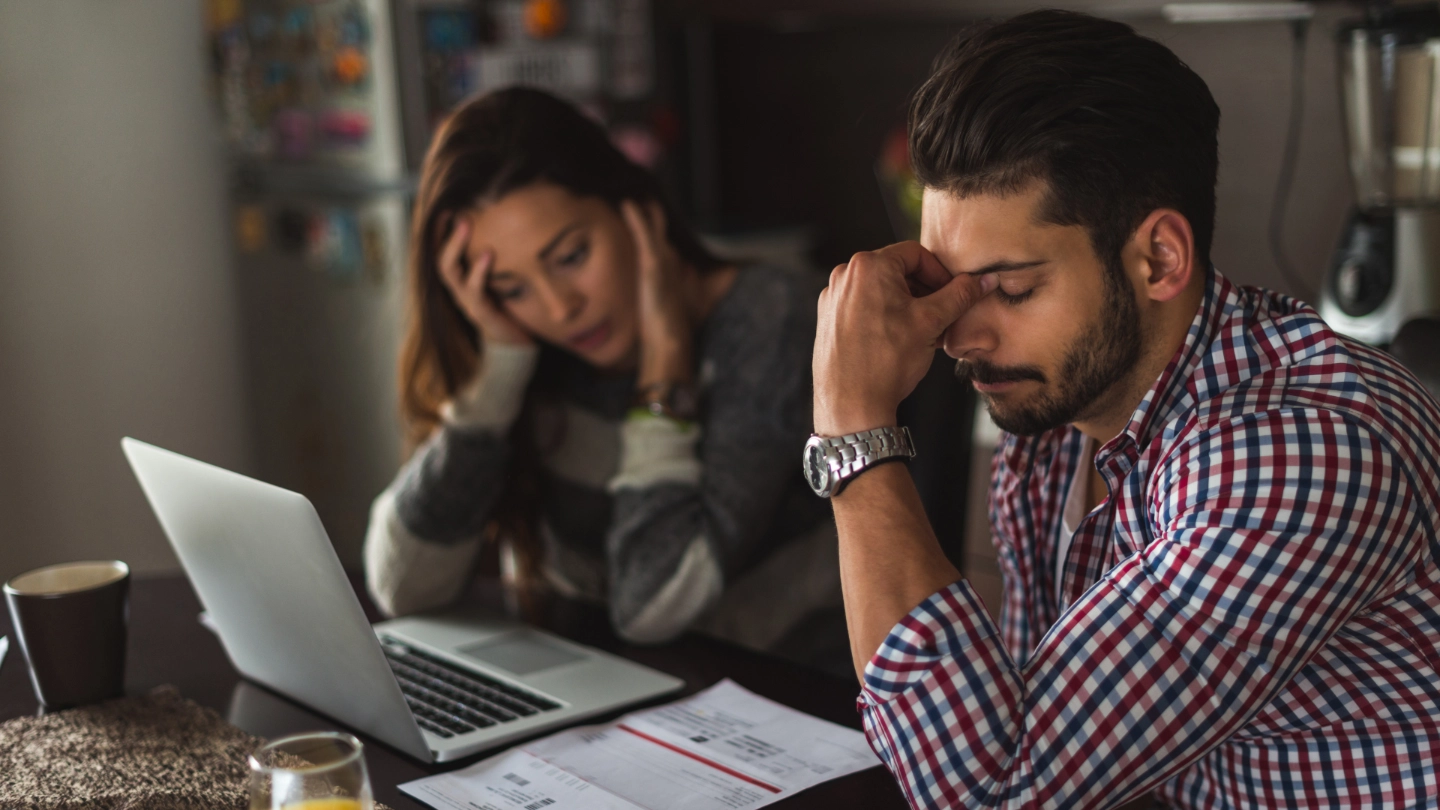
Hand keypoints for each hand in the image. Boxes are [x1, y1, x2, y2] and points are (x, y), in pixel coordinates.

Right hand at [436, 216, 532, 346]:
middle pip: (440, 259)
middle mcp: (458, 290)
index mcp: (460, 281)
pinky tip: (488, 253)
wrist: (517, 343)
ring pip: (450, 273)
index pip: (442, 253)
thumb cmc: (509, 305)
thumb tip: (505, 221)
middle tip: (457, 213)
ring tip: (466, 224)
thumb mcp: (500, 277)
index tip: (447, 208)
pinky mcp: (482, 314)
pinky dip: (479, 271)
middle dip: (445, 235)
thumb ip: (496, 256)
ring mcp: (467, 302)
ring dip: (456, 246)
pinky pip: (475, 291)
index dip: (440, 232)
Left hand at [622, 200, 693, 385]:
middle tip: (640, 191)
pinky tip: (627, 203)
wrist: (668, 339)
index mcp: (667, 269)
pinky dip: (637, 218)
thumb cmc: (662, 328)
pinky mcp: (654, 265)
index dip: (650, 225)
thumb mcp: (652, 309)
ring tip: (632, 190)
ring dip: (644, 209)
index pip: (658, 240)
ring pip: (653, 228)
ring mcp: (662, 261)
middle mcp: (668, 261)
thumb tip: (640, 301)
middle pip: (658, 229)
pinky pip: (644, 235)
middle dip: (650, 212)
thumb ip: (649, 299)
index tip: (638, 206)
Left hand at [813, 242, 995, 435]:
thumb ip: (960, 295)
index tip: (953, 294)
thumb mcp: (931, 322)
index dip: (940, 274)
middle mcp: (845, 276)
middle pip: (897, 272)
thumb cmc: (886, 362)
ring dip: (908, 307)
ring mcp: (833, 299)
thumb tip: (984, 280)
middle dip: (925, 293)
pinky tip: (900, 341)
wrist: (850, 405)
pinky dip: (885, 318)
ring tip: (925, 333)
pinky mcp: (828, 320)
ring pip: (881, 292)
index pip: (916, 254)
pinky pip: (864, 308)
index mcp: (868, 266)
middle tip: (943, 317)